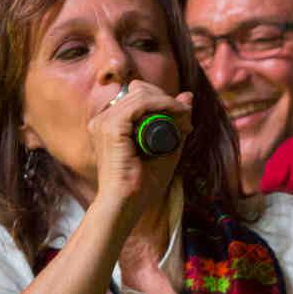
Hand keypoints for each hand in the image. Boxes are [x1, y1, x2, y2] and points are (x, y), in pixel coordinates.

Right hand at [88, 79, 192, 220]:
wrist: (127, 203)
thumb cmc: (143, 183)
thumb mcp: (167, 147)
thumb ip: (176, 122)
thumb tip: (188, 96)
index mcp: (111, 123)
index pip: (138, 95)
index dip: (163, 100)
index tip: (185, 118)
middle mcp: (104, 119)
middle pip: (140, 90)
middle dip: (168, 100)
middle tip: (187, 120)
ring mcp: (104, 121)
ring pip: (142, 94)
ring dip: (170, 103)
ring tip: (186, 120)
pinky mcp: (111, 126)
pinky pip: (140, 102)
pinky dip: (163, 104)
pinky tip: (178, 112)